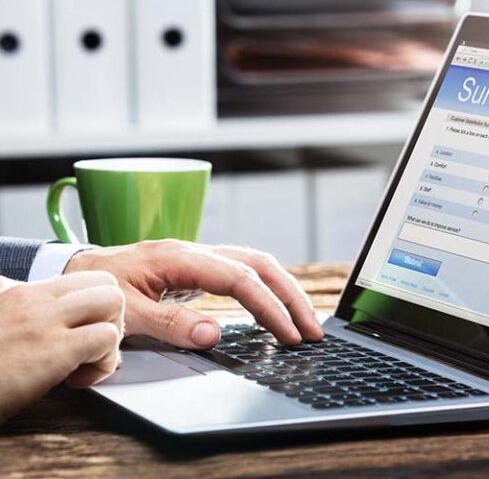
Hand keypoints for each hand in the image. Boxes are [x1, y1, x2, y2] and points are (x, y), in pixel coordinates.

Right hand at [0, 272, 123, 422]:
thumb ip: (7, 301)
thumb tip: (10, 291)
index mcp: (17, 291)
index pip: (78, 279)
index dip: (89, 306)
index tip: (80, 330)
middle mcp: (32, 298)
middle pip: (105, 281)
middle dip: (111, 314)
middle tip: (92, 343)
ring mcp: (44, 320)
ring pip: (114, 300)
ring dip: (112, 334)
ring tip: (87, 358)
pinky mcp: (53, 349)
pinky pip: (107, 339)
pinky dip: (104, 362)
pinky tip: (76, 379)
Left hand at [65, 240, 322, 348]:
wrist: (77, 272)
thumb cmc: (98, 290)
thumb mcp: (127, 312)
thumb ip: (170, 323)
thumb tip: (214, 333)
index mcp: (180, 257)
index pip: (240, 278)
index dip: (269, 307)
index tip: (288, 335)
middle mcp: (197, 251)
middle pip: (260, 264)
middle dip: (292, 296)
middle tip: (313, 330)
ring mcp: (200, 258)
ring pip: (257, 265)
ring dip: (285, 291)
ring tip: (305, 321)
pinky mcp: (200, 269)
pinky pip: (245, 273)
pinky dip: (268, 290)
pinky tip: (277, 309)